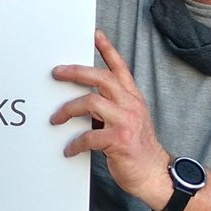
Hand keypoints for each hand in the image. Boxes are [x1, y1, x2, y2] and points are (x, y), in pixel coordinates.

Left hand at [51, 30, 170, 208]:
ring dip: (68, 109)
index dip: (107, 50)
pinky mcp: (119, 141)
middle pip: (101, 77)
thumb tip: (84, 103)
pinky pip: (89, 136)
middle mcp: (131, 105)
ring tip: (55, 119)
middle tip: (56, 73)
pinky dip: (75, 143)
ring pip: (91, 102)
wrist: (155, 174)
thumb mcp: (130, 122)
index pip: (120, 68)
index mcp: (133, 99)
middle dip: (76, 72)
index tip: (94, 35)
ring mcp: (126, 122)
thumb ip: (112, 108)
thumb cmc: (137, 150)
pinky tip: (69, 149)